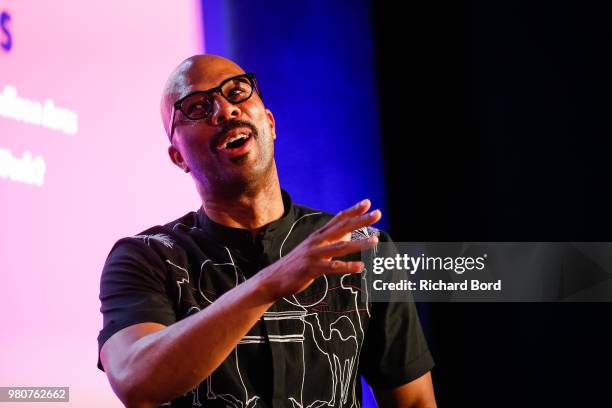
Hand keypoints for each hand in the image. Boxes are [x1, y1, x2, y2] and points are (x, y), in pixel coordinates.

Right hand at [258, 199, 381, 300]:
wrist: (274, 278)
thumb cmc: (297, 264)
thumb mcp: (314, 249)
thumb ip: (331, 240)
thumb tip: (350, 232)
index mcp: (318, 236)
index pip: (339, 219)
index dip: (353, 210)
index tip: (368, 202)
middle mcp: (317, 241)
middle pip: (343, 228)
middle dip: (361, 220)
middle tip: (378, 213)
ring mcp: (314, 254)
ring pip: (341, 247)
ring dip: (360, 244)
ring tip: (376, 241)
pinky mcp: (312, 269)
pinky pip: (333, 267)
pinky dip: (347, 267)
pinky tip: (360, 267)